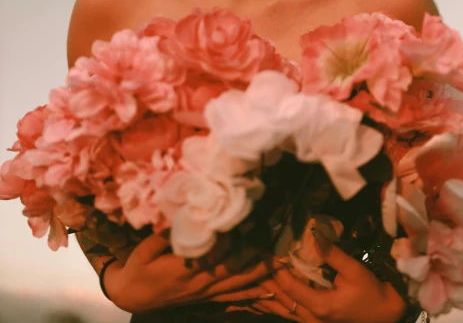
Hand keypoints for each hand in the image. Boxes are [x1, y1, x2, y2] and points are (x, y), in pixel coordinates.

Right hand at [104, 233, 275, 313]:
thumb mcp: (143, 250)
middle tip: (275, 235)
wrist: (131, 296)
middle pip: (233, 268)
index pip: (213, 253)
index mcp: (182, 269)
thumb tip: (180, 215)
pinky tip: (269, 287)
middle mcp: (198, 282)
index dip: (231, 238)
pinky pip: (233, 295)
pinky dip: (252, 291)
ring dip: (258, 270)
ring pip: (237, 282)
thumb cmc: (137, 268)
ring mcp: (205, 292)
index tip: (247, 219)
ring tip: (280, 258)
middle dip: (254, 252)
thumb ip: (162, 236)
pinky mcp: (207, 297)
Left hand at [251, 233, 406, 322]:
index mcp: (320, 306)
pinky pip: (293, 312)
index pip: (289, 287)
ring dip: (271, 292)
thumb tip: (313, 234)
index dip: (275, 269)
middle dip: (267, 280)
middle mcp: (313, 318)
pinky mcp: (317, 322)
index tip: (264, 252)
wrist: (387, 316)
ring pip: (285, 309)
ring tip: (255, 275)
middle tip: (253, 261)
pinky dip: (281, 301)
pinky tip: (271, 292)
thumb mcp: (354, 271)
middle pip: (282, 300)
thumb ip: (332, 253)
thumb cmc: (372, 293)